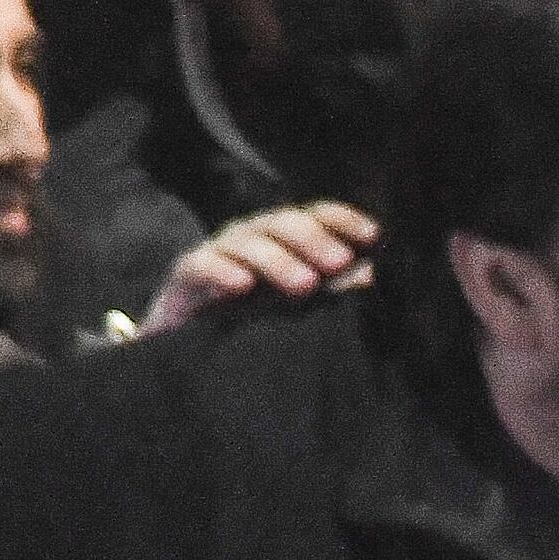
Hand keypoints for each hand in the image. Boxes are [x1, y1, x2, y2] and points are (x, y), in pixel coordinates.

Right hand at [145, 200, 378, 333]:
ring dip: (277, 261)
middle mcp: (252, 237)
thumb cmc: (256, 317)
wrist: (192, 344)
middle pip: (282, 224)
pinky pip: (202, 265)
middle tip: (337, 263)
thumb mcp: (300, 303)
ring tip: (304, 285)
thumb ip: (332, 289)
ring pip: (246, 243)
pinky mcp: (185, 275)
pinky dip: (222, 272)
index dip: (343, 220)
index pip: (315, 215)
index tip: (373, 236)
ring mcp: (218, 253)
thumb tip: (371, 276)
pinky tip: (242, 285)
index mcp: (285, 239)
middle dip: (312, 241)